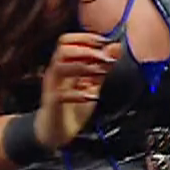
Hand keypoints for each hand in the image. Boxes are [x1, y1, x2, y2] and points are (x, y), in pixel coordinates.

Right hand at [34, 32, 119, 149]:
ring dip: (82, 66)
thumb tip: (116, 47)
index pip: (68, 40)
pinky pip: (61, 94)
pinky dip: (78, 93)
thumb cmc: (73, 105)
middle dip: (86, 49)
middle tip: (105, 58)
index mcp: (64, 64)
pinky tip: (92, 95)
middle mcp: (55, 71)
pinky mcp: (52, 103)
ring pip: (59, 67)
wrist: (56, 132)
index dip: (86, 37)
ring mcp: (52, 87)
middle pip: (62, 48)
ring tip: (100, 72)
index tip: (106, 42)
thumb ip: (103, 67)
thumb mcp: (93, 84)